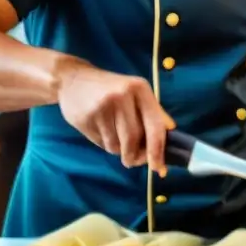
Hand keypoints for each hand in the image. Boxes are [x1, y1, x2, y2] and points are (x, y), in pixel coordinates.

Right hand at [56, 60, 174, 174]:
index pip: (154, 126)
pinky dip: (105, 144)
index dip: (157, 150)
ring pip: (117, 145)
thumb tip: (171, 133)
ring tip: (113, 135)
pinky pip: (101, 144)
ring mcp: (102, 107)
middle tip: (132, 159)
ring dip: (118, 150)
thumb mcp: (135, 93)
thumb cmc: (111, 88)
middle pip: (134, 139)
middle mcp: (122, 96)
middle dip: (135, 155)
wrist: (73, 79)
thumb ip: (154, 112)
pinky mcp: (86, 118)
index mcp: (140, 89)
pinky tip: (101, 131)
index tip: (159, 167)